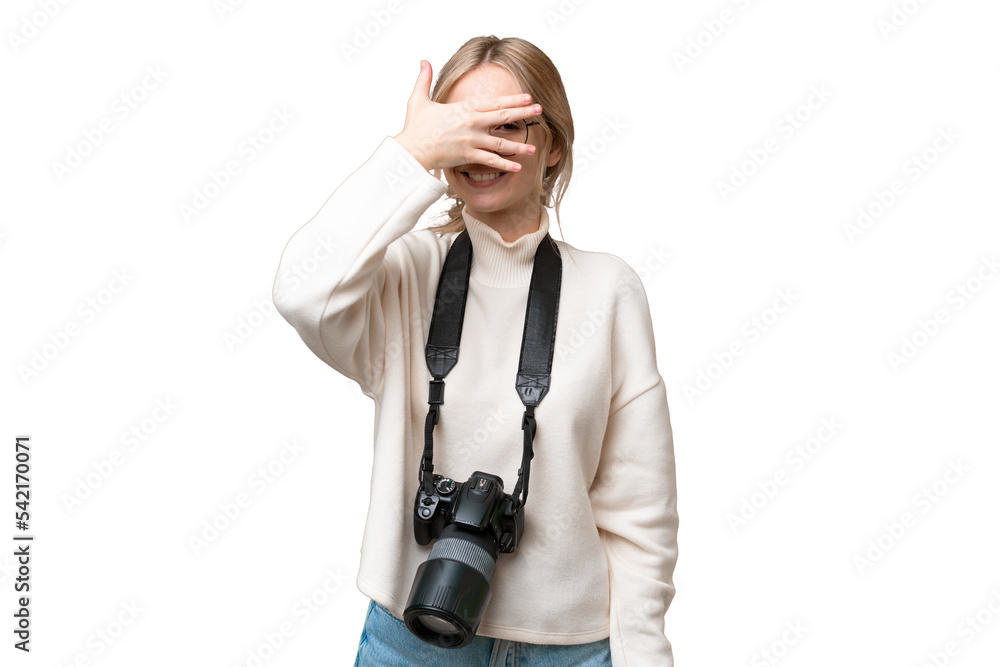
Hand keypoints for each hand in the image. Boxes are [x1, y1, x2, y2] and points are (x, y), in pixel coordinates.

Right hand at [393, 59, 541, 172]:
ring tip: (534, 147)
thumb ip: (424, 79)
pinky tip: (519, 167)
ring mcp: (472, 140)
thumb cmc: (415, 127)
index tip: (528, 96)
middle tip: (540, 110)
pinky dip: (506, 164)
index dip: (513, 98)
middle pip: (504, 116)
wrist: (411, 149)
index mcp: (465, 108)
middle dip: (524, 113)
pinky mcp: (468, 155)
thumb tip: (423, 61)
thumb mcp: (418, 100)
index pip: (494, 101)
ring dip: (519, 145)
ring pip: (501, 142)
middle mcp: (472, 122)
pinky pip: (491, 161)